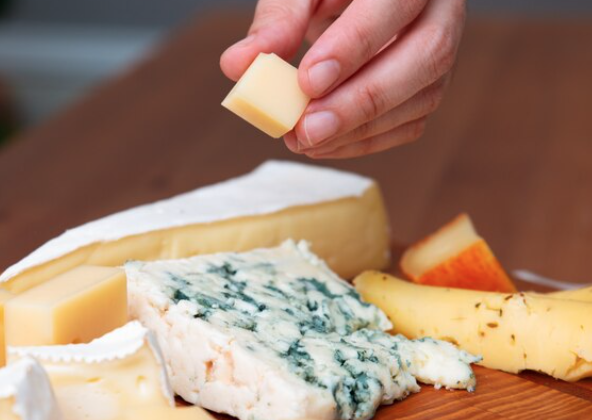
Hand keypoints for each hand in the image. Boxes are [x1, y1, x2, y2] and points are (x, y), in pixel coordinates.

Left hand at [221, 0, 466, 157]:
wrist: (353, 0)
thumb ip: (276, 20)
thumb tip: (238, 65)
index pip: (396, 2)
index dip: (354, 45)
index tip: (308, 81)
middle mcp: (441, 9)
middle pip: (427, 54)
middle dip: (362, 100)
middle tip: (306, 128)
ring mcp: (443, 51)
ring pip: (423, 96)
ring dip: (358, 129)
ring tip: (302, 138)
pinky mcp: (429, 88)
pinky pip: (409, 124)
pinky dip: (363, 142)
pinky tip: (321, 145)